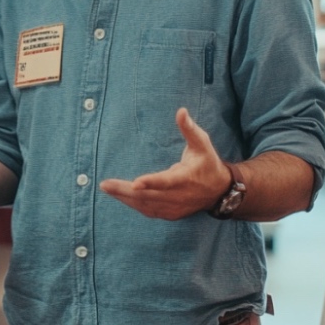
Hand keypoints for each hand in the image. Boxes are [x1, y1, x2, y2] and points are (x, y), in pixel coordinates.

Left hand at [99, 108, 230, 219]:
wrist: (219, 191)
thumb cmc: (207, 162)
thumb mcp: (202, 143)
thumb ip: (190, 129)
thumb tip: (181, 111)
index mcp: (186, 178)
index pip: (167, 182)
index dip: (151, 183)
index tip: (135, 183)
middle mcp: (179, 196)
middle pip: (149, 196)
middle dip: (125, 191)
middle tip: (105, 184)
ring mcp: (175, 208)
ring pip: (146, 205)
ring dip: (125, 198)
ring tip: (107, 188)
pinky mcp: (171, 214)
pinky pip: (149, 211)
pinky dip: (134, 204)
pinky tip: (120, 196)